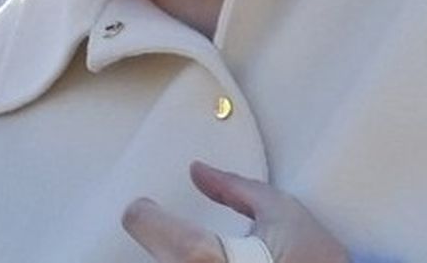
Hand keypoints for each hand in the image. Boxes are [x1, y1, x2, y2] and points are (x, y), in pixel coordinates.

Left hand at [122, 161, 349, 262]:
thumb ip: (234, 187)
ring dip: (180, 261)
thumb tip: (199, 171)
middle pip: (157, 260)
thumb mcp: (282, 212)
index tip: (145, 209)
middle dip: (165, 245)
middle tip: (175, 234)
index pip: (149, 228)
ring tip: (210, 257)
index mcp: (207, 257)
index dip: (144, 214)